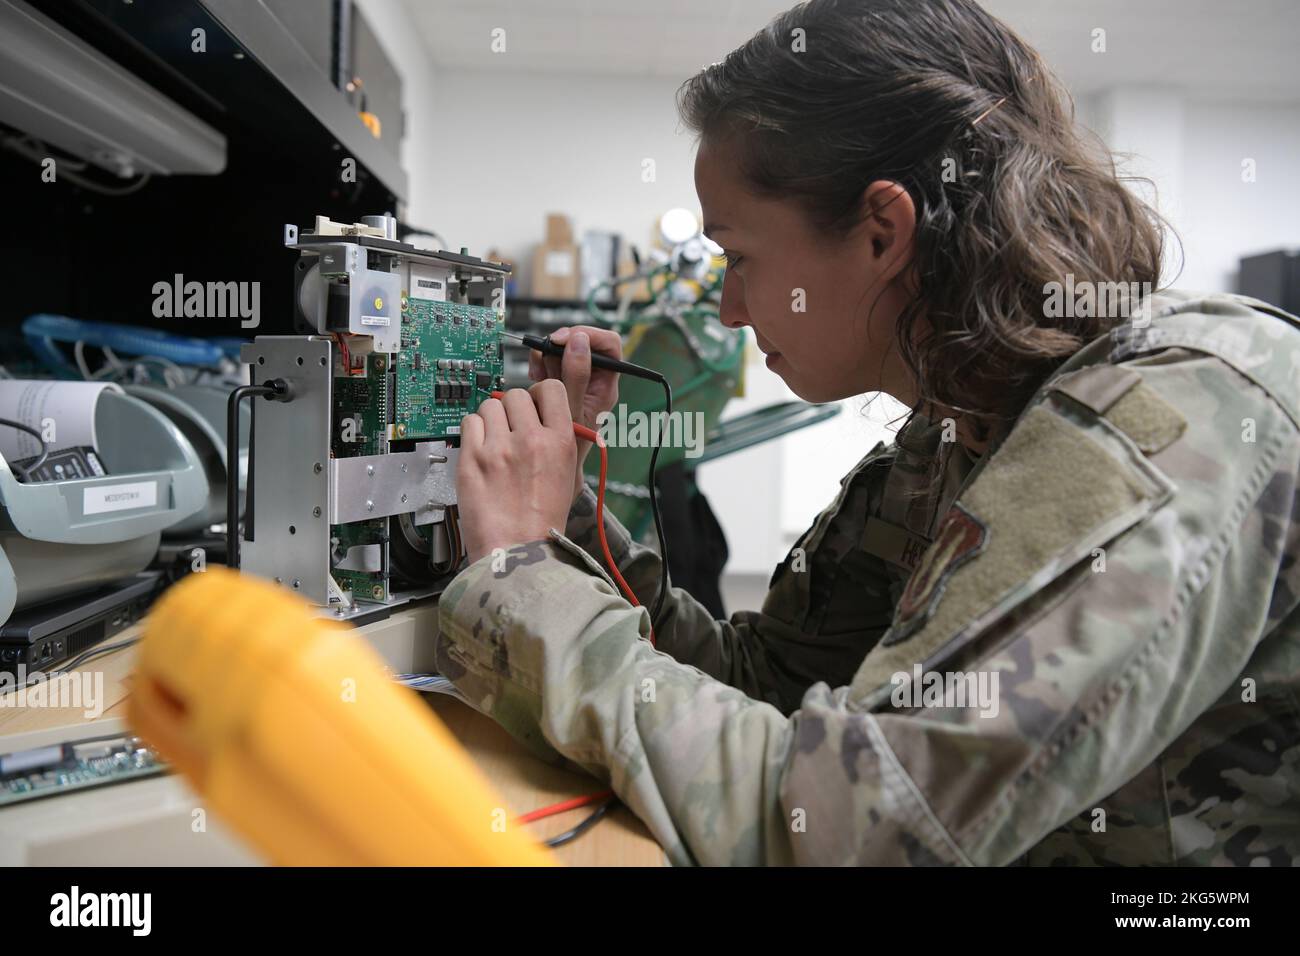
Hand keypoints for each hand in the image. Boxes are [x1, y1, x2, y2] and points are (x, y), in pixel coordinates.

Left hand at [456, 381, 577, 565]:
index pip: (550, 389)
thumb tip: (541, 417)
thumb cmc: (542, 523)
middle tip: (509, 429)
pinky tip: (479, 451)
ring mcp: (499, 448)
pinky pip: (468, 423)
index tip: (532, 404)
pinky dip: (472, 433)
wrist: (517, 552)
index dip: (538, 394)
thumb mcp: (566, 477)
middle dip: (511, 409)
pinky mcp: (472, 458)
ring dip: (490, 420)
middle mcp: (531, 439)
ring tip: (493, 443)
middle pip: (516, 395)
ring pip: (489, 406)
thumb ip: (556, 441)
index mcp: (561, 442)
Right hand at [528, 325, 620, 502]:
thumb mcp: (572, 410)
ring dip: (548, 354)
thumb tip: (578, 341)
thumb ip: (576, 375)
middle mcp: (593, 378)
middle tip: (547, 355)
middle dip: (561, 345)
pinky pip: (551, 361)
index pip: (609, 344)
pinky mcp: (560, 380)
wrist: (555, 463)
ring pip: (564, 350)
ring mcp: (576, 378)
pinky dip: (541, 363)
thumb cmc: (570, 445)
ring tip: (539, 371)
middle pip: (582, 342)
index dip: (589, 335)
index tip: (566, 339)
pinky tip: (536, 375)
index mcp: (606, 383)